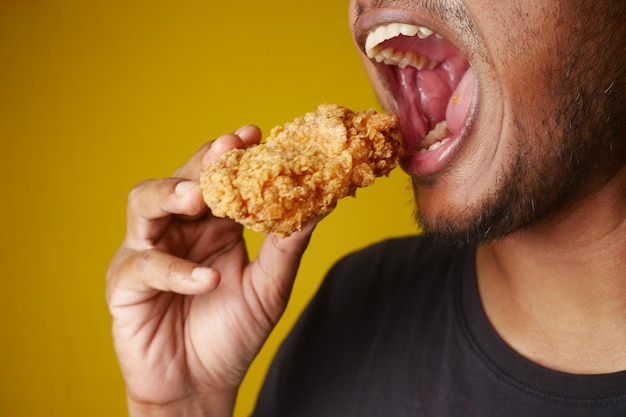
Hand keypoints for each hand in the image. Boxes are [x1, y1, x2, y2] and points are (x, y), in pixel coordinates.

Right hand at [106, 126, 318, 415]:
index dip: (231, 156)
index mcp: (211, 226)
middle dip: (201, 162)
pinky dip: (175, 271)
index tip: (255, 133)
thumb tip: (319, 205)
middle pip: (179, 180)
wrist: (200, 385)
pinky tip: (207, 280)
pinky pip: (144, 266)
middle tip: (227, 148)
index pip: (217, 179)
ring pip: (143, 205)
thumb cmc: (232, 333)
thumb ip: (286, 247)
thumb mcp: (268, 287)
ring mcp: (146, 252)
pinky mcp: (125, 285)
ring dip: (170, 196)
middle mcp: (177, 230)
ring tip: (199, 197)